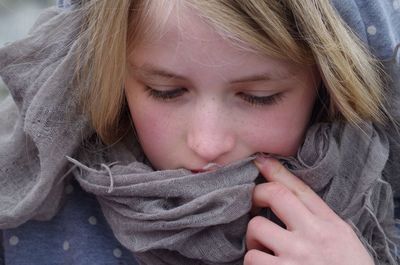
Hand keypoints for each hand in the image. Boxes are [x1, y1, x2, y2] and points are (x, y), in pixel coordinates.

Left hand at [244, 156, 373, 264]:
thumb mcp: (341, 238)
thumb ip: (318, 217)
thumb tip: (287, 196)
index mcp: (330, 225)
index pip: (299, 189)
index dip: (276, 172)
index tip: (260, 161)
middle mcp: (313, 236)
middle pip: (274, 196)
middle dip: (257, 196)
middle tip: (255, 206)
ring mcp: (296, 257)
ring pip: (256, 229)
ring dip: (254, 239)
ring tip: (265, 250)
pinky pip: (252, 259)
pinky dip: (254, 263)